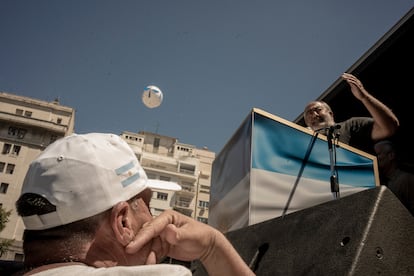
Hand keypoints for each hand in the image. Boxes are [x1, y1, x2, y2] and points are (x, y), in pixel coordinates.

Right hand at [126, 209, 254, 274]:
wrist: (206, 245)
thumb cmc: (201, 234)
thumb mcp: (191, 234)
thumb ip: (179, 233)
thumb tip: (168, 230)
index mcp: (168, 217)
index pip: (152, 227)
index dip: (141, 237)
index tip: (132, 246)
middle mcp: (162, 225)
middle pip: (146, 235)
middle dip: (138, 245)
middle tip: (131, 254)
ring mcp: (161, 236)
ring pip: (147, 245)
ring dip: (144, 254)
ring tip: (142, 262)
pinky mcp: (161, 246)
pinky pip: (152, 252)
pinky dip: (149, 258)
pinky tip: (149, 263)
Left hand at [341, 72, 368, 100]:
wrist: (363, 97)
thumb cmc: (358, 92)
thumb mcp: (353, 87)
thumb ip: (351, 84)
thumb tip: (348, 81)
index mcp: (356, 82)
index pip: (351, 77)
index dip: (347, 75)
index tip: (343, 74)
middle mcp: (357, 82)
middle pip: (352, 77)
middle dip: (347, 75)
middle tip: (343, 74)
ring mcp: (357, 84)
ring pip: (353, 79)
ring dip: (348, 78)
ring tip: (344, 77)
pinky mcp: (357, 87)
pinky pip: (354, 83)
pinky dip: (351, 81)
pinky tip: (347, 80)